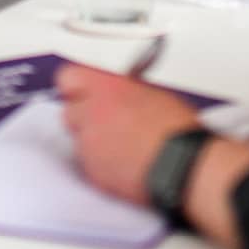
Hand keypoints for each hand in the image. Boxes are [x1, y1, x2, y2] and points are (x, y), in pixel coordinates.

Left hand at [57, 65, 201, 204]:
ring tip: (118, 145)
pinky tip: (122, 163)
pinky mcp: (92, 171)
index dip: (76, 85)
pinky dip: (100, 164)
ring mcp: (89, 143)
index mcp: (106, 85)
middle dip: (82, 115)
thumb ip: (125, 89)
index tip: (82, 90)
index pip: (68, 77)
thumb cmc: (174, 129)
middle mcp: (91, 111)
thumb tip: (120, 92)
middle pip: (68, 110)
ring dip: (92, 140)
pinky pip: (88, 164)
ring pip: (78, 139)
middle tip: (102, 120)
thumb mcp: (153, 92)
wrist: (180, 164)